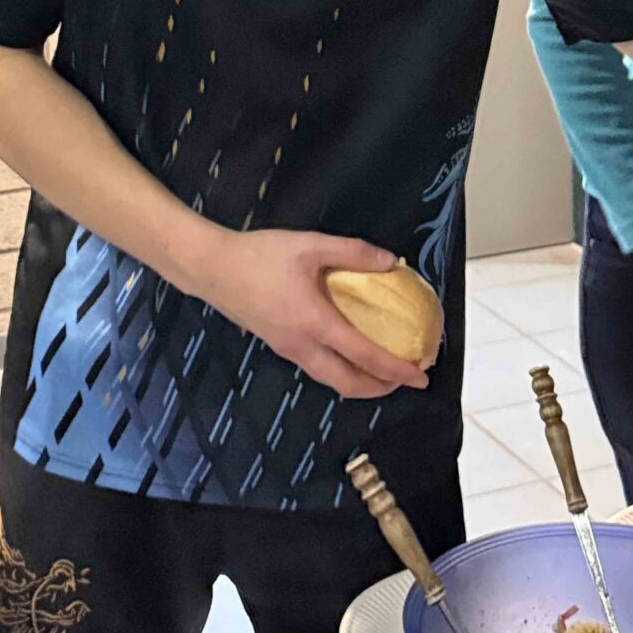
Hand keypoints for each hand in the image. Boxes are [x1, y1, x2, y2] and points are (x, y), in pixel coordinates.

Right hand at [195, 231, 432, 399]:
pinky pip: (317, 368)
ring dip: (360, 382)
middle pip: (348, 384)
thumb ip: (352, 252)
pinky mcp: (278, 345)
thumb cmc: (260, 256)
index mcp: (316, 324)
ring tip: (382, 369)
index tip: (421, 375)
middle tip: (404, 378)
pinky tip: (347, 350)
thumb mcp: (309, 245)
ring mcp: (288, 350)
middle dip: (381, 387)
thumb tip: (391, 261)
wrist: (211, 268)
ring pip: (331, 379)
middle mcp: (303, 346)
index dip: (396, 369)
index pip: (365, 356)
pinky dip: (341, 370)